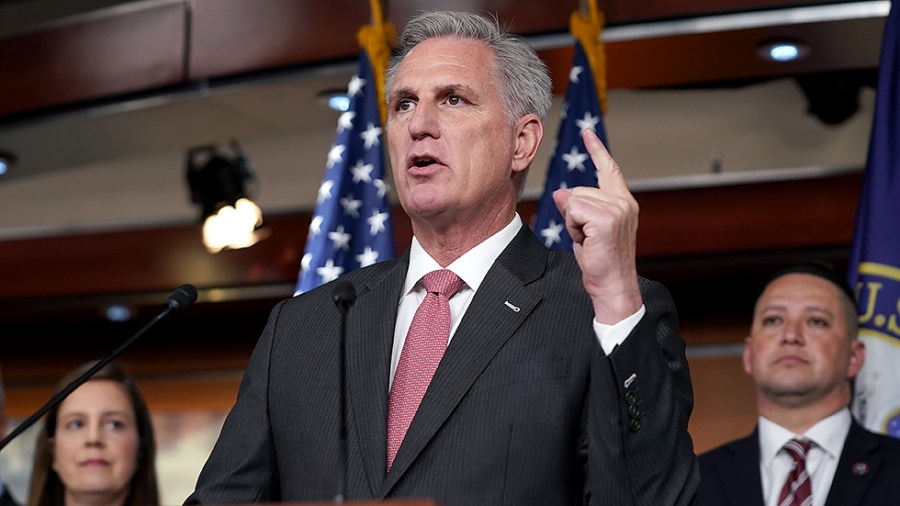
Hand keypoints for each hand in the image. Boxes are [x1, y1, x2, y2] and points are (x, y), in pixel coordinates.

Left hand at [552, 128, 641, 323]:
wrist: (613, 286)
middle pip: (578, 190)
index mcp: (623, 202)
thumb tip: (561, 193)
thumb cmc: (601, 262)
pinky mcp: (607, 219)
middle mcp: (624, 202)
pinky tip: (588, 241)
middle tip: (588, 238)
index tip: (588, 133)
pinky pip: (573, 210)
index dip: (597, 151)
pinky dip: (573, 227)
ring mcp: (617, 209)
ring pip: (574, 200)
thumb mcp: (586, 230)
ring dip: (573, 223)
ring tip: (589, 241)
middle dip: (574, 215)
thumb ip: (577, 208)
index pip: (609, 170)